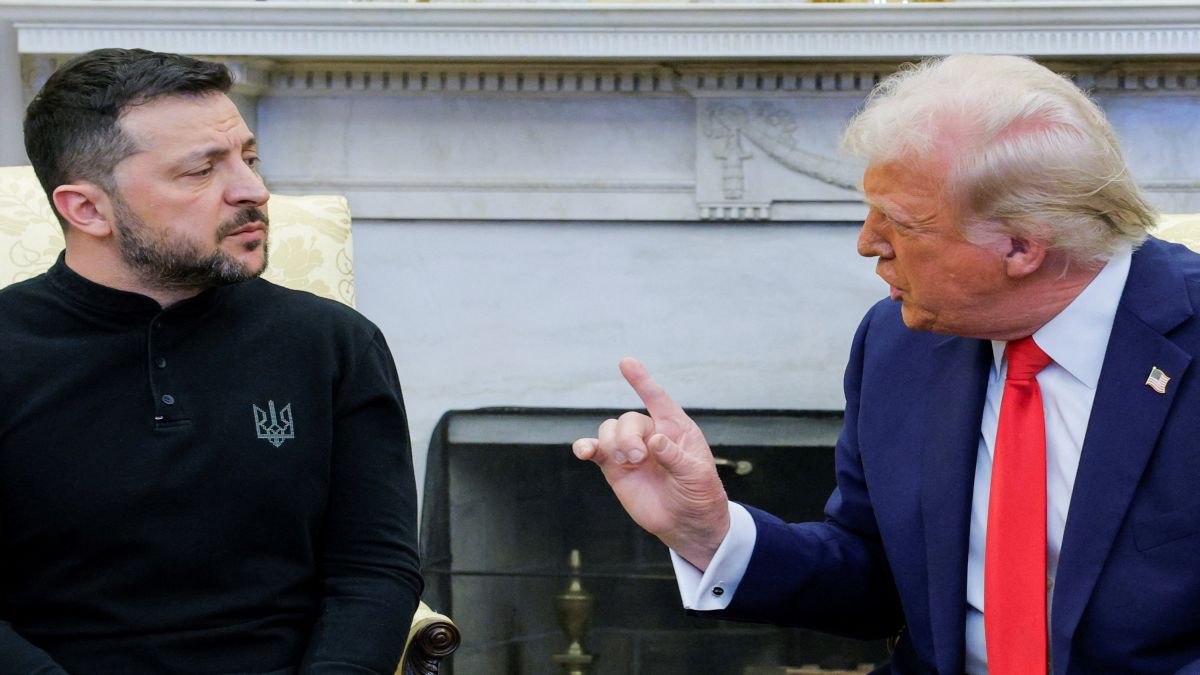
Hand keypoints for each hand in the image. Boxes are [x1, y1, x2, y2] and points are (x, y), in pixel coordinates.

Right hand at [572, 357, 729, 569]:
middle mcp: (651, 435)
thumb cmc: (700, 495)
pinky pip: (595, 450)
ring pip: (609, 430)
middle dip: (627, 436)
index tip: (626, 362)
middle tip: (637, 459)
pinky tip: (584, 451)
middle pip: (628, 420)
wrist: (687, 524)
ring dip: (612, 443)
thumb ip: (676, 457)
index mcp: (676, 429)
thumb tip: (655, 441)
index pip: (657, 399)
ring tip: (626, 463)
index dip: (642, 381)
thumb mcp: (697, 476)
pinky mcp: (615, 468)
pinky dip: (586, 447)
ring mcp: (631, 451)